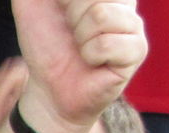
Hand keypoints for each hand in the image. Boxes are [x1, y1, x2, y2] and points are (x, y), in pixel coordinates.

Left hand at [10, 0, 145, 132]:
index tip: (62, 8)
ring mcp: (134, 25)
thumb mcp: (31, 4)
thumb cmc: (46, 44)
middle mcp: (124, 2)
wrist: (47, 87)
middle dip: (70, 12)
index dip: (68, 3)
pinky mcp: (137, 51)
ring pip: (100, 15)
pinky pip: (106, 42)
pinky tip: (91, 61)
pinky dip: (89, 54)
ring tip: (81, 46)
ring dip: (79, 35)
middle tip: (71, 31)